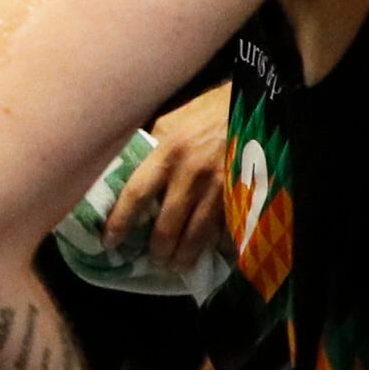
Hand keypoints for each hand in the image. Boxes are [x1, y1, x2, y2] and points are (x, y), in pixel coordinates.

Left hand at [108, 90, 236, 273]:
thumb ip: (153, 146)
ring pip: (196, 236)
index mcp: (168, 153)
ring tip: (177, 265)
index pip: (136, 194)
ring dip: (184, 256)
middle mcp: (191, 175)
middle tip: (154, 260)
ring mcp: (219, 189)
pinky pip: (225, 230)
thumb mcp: (174, 119)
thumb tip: (129, 168)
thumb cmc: (211, 110)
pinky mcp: (242, 197)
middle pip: (166, 226)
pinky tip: (210, 253)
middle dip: (158, 250)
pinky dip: (216, 246)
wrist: (258, 104)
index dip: (120, 222)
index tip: (110, 241)